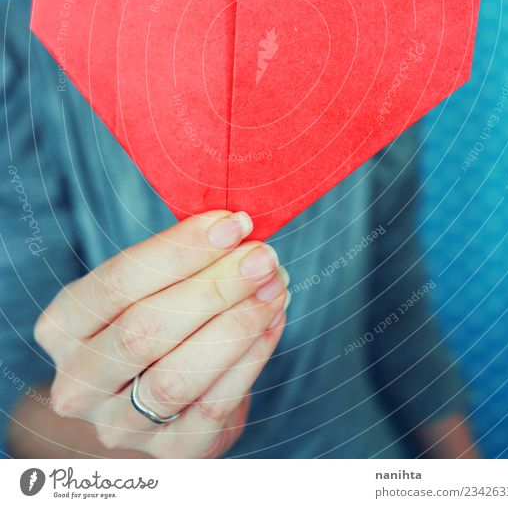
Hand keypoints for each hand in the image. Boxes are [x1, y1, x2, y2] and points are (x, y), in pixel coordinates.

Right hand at [34, 210, 288, 457]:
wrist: (148, 397)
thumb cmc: (150, 319)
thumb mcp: (143, 287)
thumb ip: (179, 260)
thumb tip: (236, 228)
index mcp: (63, 326)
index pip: (118, 281)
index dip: (180, 249)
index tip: (231, 224)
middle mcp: (78, 382)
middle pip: (145, 330)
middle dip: (214, 287)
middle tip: (261, 256)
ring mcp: (118, 425)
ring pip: (176, 377)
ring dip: (235, 324)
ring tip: (274, 286)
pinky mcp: (168, 453)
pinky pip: (212, 407)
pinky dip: (249, 359)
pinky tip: (272, 321)